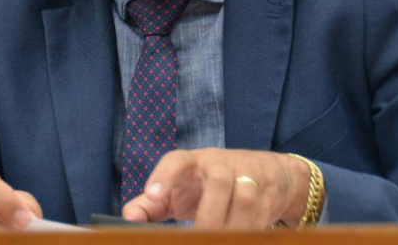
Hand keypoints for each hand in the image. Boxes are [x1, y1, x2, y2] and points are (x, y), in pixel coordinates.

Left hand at [121, 149, 312, 228]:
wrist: (267, 173)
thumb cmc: (208, 184)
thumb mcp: (179, 190)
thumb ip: (152, 205)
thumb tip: (128, 219)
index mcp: (193, 161)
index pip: (176, 160)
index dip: (164, 177)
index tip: (153, 197)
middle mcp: (220, 163)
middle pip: (216, 181)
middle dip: (208, 216)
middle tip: (197, 237)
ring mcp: (248, 176)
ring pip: (243, 199)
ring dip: (231, 228)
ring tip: (219, 240)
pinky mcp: (268, 194)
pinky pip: (260, 217)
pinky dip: (247, 234)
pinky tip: (237, 240)